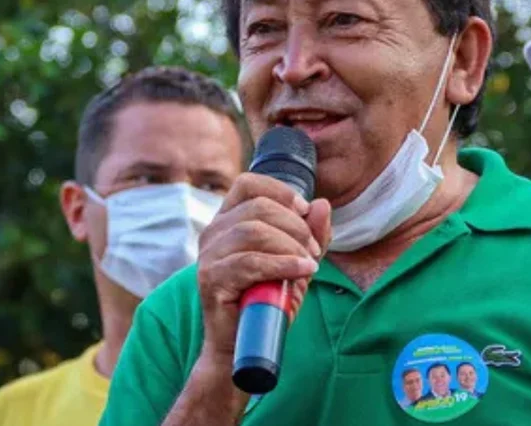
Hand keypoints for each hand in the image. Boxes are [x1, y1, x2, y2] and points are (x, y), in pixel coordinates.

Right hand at [195, 172, 331, 366]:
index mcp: (228, 221)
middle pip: (257, 207)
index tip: (304, 211)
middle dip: (294, 225)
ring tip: (309, 265)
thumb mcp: (296, 263)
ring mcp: (209, 255)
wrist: (242, 345)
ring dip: (290, 245)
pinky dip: (282, 265)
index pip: (247, 184)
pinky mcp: (211, 279)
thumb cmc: (266, 301)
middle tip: (313, 250)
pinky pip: (250, 262)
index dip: (280, 192)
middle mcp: (213, 232)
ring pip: (253, 231)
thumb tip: (322, 204)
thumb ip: (310, 235)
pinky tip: (302, 271)